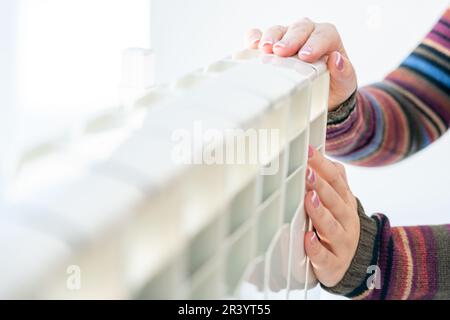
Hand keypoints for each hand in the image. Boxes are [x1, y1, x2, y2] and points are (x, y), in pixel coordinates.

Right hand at [245, 18, 356, 109]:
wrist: (321, 95)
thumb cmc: (333, 86)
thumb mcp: (345, 83)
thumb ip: (344, 71)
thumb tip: (336, 59)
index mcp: (327, 38)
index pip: (323, 34)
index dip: (314, 43)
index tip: (306, 56)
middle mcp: (307, 34)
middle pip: (299, 28)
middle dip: (290, 39)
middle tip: (282, 52)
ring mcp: (286, 38)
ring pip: (279, 30)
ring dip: (271, 38)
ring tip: (265, 50)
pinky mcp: (270, 46)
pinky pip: (259, 35)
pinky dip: (254, 37)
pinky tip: (253, 45)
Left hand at [303, 146, 359, 286]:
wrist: (356, 264)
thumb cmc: (340, 226)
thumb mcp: (342, 203)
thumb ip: (336, 181)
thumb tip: (326, 156)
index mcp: (346, 203)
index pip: (336, 180)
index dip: (322, 165)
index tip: (308, 151)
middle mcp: (346, 221)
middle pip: (334, 201)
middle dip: (320, 186)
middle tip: (306, 172)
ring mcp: (341, 243)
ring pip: (330, 227)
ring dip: (319, 212)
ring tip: (308, 199)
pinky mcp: (332, 264)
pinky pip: (324, 256)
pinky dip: (316, 248)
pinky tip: (308, 239)